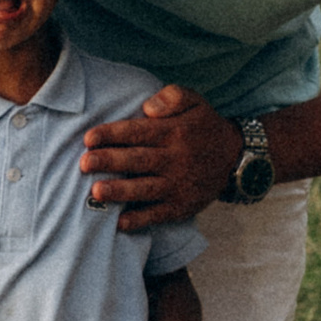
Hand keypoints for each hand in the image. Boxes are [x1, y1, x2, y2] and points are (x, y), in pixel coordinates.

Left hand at [79, 83, 241, 233]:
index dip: (112, 135)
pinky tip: (121, 223)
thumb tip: (148, 107)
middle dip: (109, 161)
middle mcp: (175, 159)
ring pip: (145, 189)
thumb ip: (172, 97)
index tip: (89, 138)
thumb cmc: (204, 126)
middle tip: (84, 164)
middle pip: (138, 160)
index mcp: (174, 132)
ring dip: (120, 191)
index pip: (138, 132)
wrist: (236, 157)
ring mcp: (179, 184)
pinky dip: (140, 220)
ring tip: (96, 192)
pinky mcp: (182, 205)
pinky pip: (159, 214)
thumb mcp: (195, 101)